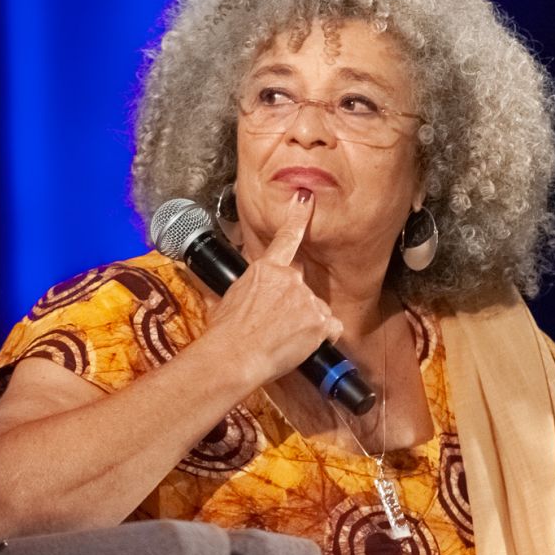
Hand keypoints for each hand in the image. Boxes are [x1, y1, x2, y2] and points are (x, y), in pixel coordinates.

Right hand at [205, 190, 343, 385]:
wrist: (234, 356)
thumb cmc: (224, 334)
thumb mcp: (229, 300)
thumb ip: (248, 289)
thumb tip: (247, 295)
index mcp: (265, 270)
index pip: (286, 237)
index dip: (298, 216)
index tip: (306, 198)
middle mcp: (290, 280)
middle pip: (300, 286)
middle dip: (292, 303)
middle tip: (274, 324)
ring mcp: (306, 299)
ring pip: (315, 309)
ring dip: (304, 323)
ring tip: (282, 340)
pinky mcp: (319, 321)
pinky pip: (330, 328)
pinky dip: (321, 337)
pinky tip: (302, 345)